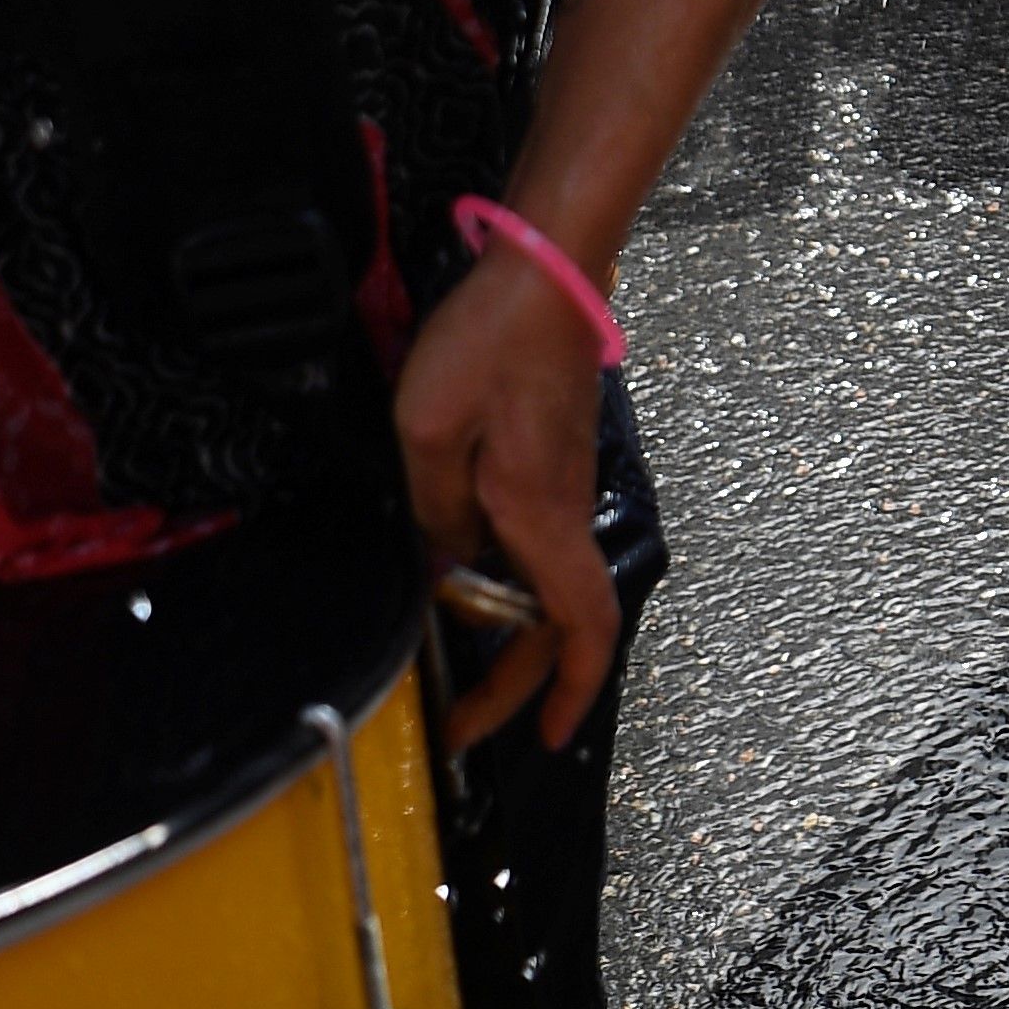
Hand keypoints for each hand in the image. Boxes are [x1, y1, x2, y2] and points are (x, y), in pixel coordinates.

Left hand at [392, 246, 620, 747]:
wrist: (547, 268)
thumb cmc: (493, 340)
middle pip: (560, 619)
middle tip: (464, 718)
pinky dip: (504, 573)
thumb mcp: (429, 432)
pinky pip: (535, 535)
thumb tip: (445, 558)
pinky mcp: (552, 452)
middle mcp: (565, 508)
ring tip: (452, 651)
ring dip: (507, 627)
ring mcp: (563, 479)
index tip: (546, 739)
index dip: (569, 692)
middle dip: (517, 680)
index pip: (580, 627)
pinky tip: (458, 563)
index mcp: (541, 516)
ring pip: (546, 578)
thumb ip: (433, 510)